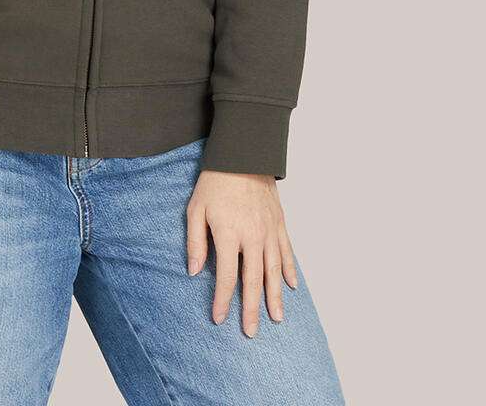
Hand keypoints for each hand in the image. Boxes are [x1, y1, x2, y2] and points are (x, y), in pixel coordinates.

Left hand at [186, 170, 297, 335]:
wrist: (243, 153)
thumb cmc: (215, 180)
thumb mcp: (195, 209)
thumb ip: (195, 242)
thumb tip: (194, 271)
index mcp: (229, 234)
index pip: (226, 277)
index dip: (222, 300)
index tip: (218, 318)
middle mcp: (252, 237)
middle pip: (253, 281)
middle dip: (251, 309)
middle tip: (250, 332)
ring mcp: (269, 231)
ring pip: (274, 271)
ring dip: (275, 297)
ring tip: (276, 318)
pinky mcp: (279, 223)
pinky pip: (286, 252)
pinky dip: (290, 270)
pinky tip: (291, 286)